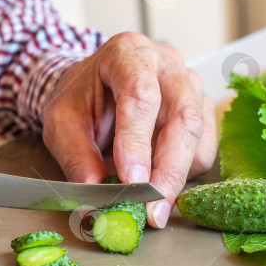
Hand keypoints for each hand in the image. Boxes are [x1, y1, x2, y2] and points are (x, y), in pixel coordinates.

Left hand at [42, 33, 216, 227]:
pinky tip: (157, 181)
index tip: (132, 181)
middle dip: (169, 170)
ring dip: (176, 177)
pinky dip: (183, 175)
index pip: (141, 95)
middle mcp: (167, 64)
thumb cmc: (80, 100)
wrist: (94, 87)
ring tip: (148, 203)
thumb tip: (95, 200)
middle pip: (182, 117)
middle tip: (153, 210)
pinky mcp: (203, 110)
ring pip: (197, 137)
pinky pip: (203, 150)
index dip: (138, 141)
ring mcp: (190, 85)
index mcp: (128, 54)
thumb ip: (77, 159)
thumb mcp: (62, 125)